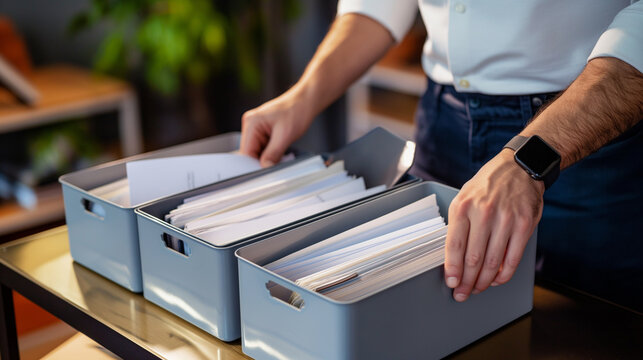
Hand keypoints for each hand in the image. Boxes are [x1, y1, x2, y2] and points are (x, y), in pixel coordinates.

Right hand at [240, 88, 314, 166]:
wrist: (306, 101)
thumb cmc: (296, 111)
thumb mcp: (285, 136)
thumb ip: (273, 154)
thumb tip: (264, 168)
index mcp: (251, 123)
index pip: (246, 152)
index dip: (255, 164)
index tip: (266, 172)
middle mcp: (251, 125)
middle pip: (250, 153)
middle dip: (263, 161)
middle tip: (278, 163)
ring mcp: (256, 128)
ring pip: (258, 152)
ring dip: (269, 157)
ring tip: (282, 151)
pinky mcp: (264, 131)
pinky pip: (264, 148)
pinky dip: (272, 152)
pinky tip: (281, 149)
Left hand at [444, 149, 543, 301]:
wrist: (519, 167)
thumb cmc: (487, 185)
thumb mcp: (464, 197)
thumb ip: (458, 224)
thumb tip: (452, 257)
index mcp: (463, 207)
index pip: (454, 246)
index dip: (452, 269)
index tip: (451, 283)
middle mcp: (484, 213)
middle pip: (473, 258)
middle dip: (466, 281)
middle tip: (462, 293)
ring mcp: (506, 220)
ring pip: (493, 262)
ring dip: (483, 281)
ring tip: (477, 289)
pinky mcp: (524, 225)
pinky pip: (513, 258)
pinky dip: (503, 275)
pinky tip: (496, 280)